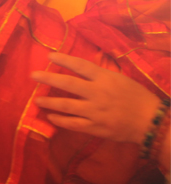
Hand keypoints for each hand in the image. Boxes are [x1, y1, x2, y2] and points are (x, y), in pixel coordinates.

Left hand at [31, 52, 160, 143]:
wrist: (151, 121)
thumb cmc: (136, 96)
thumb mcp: (119, 78)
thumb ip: (99, 73)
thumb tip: (78, 66)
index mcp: (104, 79)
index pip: (80, 65)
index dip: (63, 60)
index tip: (48, 56)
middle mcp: (97, 93)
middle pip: (68, 84)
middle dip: (48, 79)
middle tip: (33, 75)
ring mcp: (95, 112)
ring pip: (66, 106)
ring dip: (49, 102)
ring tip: (36, 100)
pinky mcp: (96, 127)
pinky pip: (73, 124)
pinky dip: (60, 121)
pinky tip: (50, 117)